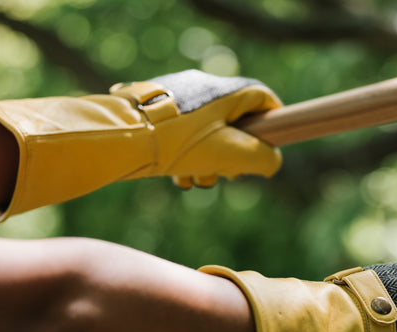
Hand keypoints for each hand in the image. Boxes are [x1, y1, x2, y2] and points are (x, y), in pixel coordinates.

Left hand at [122, 69, 282, 188]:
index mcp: (226, 91)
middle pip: (233, 122)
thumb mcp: (232, 155)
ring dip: (207, 161)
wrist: (123, 136)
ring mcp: (175, 95)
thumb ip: (263, 159)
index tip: (270, 148)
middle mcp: (202, 86)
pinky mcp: (154, 107)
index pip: (263, 100)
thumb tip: (271, 163)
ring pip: (206, 132)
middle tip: (227, 173)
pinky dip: (184, 155)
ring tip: (195, 179)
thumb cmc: (181, 143)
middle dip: (233, 155)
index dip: (273, 124)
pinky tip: (175, 175)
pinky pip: (181, 132)